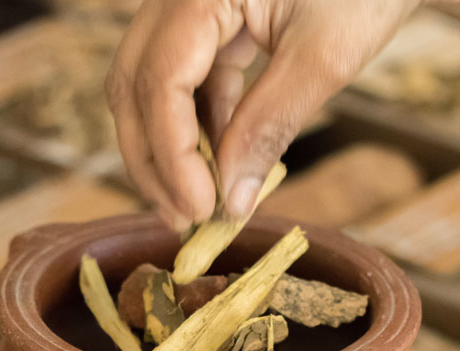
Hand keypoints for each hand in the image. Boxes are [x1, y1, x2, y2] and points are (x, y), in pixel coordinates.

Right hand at [107, 0, 419, 229]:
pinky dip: (197, 127)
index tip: (200, 209)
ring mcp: (190, 4)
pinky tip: (220, 165)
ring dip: (170, 148)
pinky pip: (185, 79)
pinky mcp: (210, 19)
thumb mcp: (324, 57)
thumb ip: (270, 126)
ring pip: (150, 86)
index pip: (160, 80)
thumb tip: (229, 202)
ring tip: (199, 203)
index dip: (173, 154)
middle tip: (183, 220)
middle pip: (134, 84)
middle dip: (153, 159)